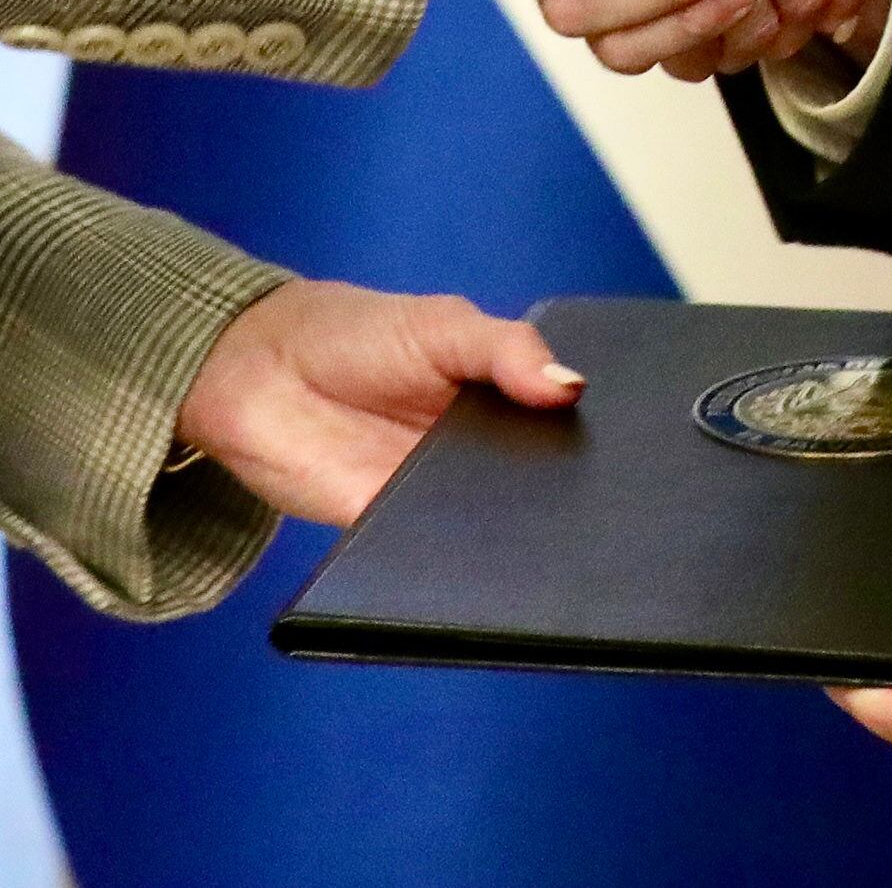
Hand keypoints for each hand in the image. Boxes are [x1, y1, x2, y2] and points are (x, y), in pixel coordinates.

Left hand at [171, 278, 580, 526]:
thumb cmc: (349, 333)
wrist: (256, 371)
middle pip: (537, 491)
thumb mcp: (443, 324)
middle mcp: (475, 460)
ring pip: (494, 535)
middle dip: (566, 501)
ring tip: (554, 541)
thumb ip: (506, 349)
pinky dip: (458, 567)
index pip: (561, 432)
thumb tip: (572, 385)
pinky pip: (437, 562)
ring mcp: (435, 504)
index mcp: (497, 403)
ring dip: (517, 540)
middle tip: (607, 510)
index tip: (636, 457)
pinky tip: (482, 563)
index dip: (593, 442)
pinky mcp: (392, 541)